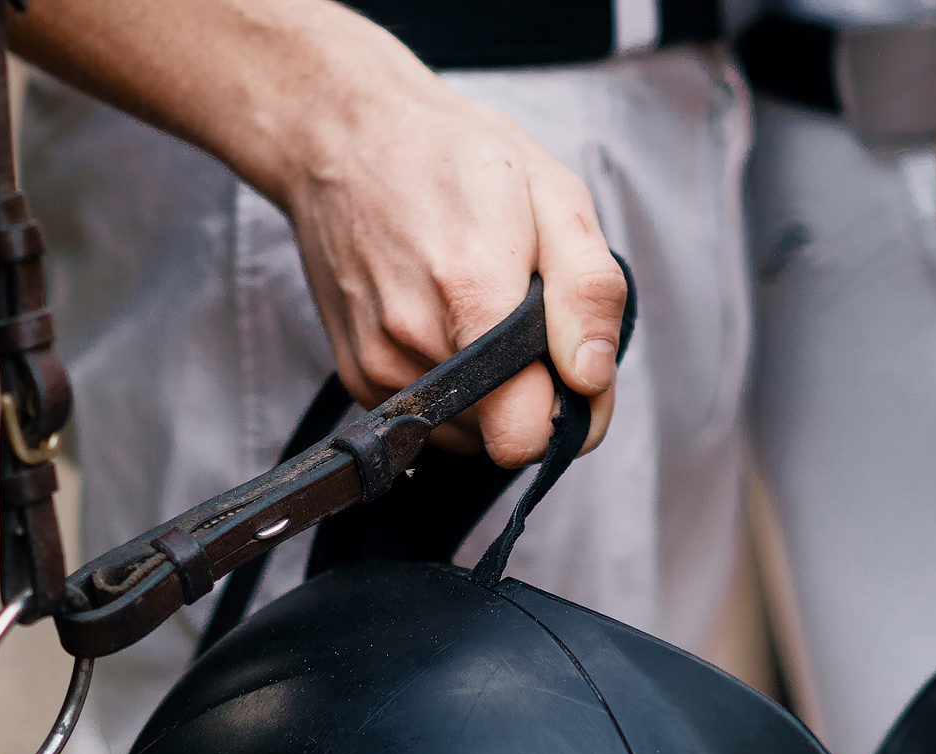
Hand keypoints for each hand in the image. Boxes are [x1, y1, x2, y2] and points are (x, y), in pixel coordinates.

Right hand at [263, 63, 624, 462]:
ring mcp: (378, 367)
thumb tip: (591, 378)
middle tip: (524, 315)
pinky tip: (446, 319)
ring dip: (493, 390)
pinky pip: (432, 421)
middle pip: (505, 434)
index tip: (570, 365)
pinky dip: (454, 386)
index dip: (569, 413)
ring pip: (471, 432)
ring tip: (479, 308)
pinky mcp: (357, 378)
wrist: (344, 138)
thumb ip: (587, 292)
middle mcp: (415, 345)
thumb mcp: (553, 194)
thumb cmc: (452, 156)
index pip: (525, 434)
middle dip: (533, 389)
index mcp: (471, 297)